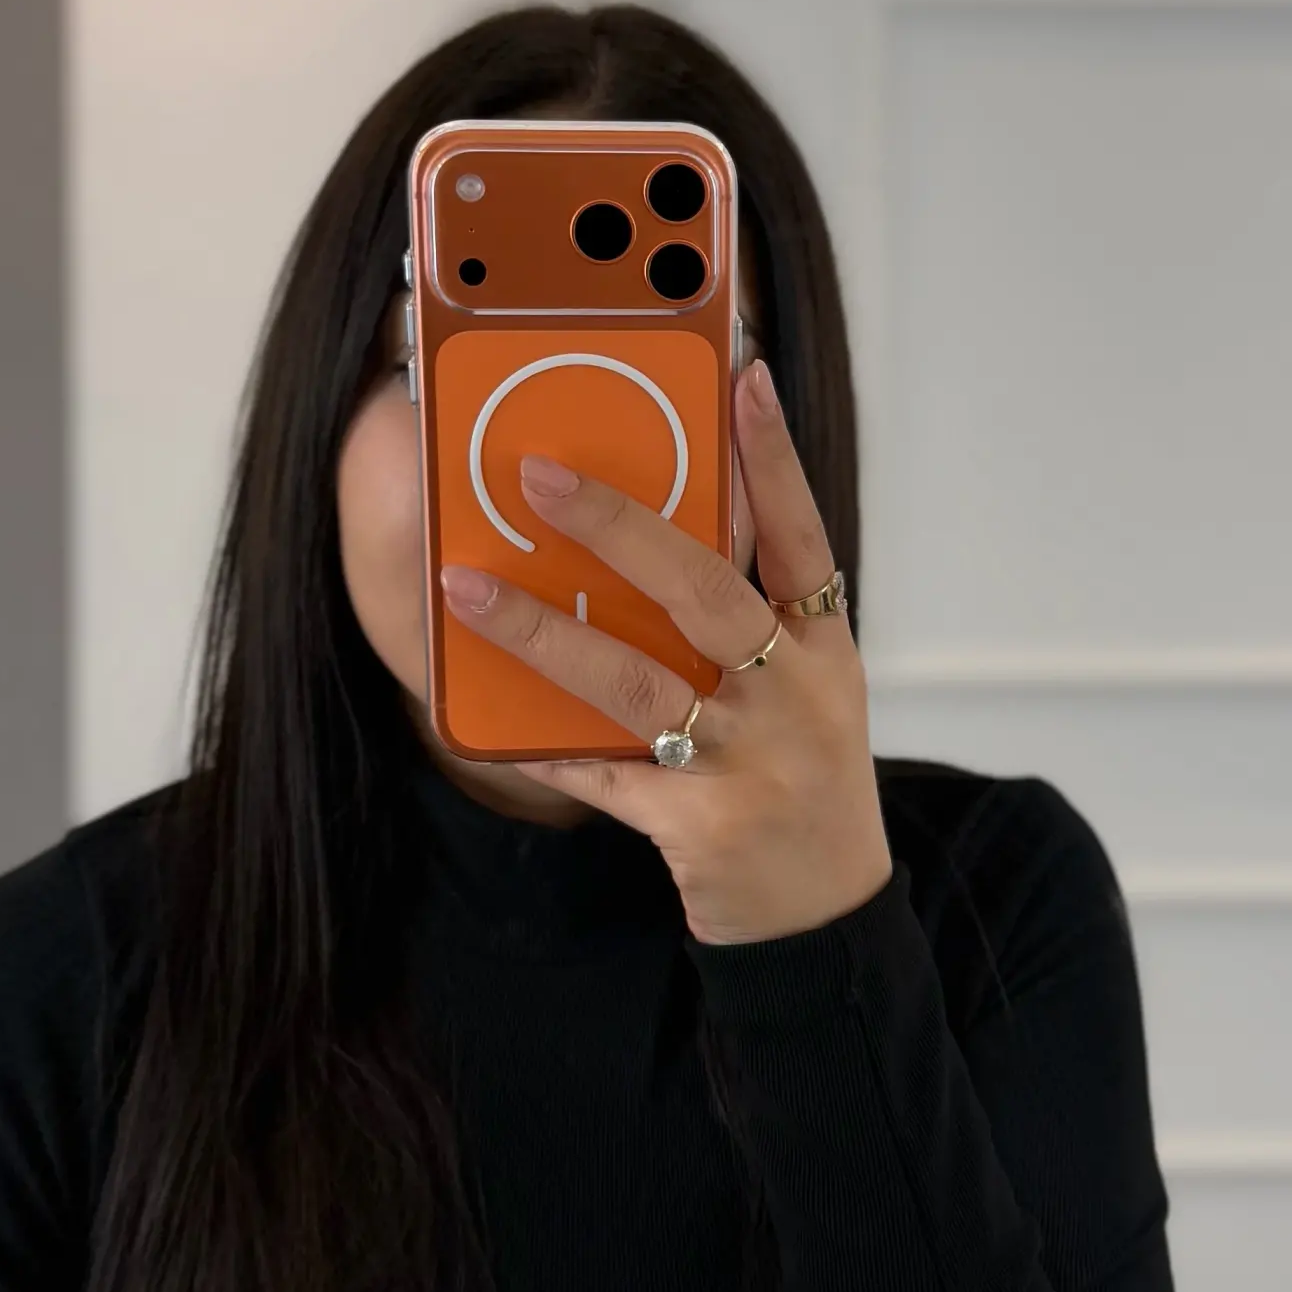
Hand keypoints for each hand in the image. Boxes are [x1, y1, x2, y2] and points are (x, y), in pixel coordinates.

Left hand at [437, 355, 890, 947]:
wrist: (824, 915)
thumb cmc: (799, 781)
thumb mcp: (808, 692)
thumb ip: (751, 621)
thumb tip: (648, 534)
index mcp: (825, 651)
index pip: (803, 535)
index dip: (775, 457)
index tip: (744, 376)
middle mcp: (795, 698)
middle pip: (705, 591)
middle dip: (619, 527)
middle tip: (538, 473)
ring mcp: (750, 764)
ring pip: (636, 684)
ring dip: (543, 632)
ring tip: (466, 588)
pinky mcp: (702, 826)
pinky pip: (605, 775)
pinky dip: (545, 744)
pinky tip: (484, 716)